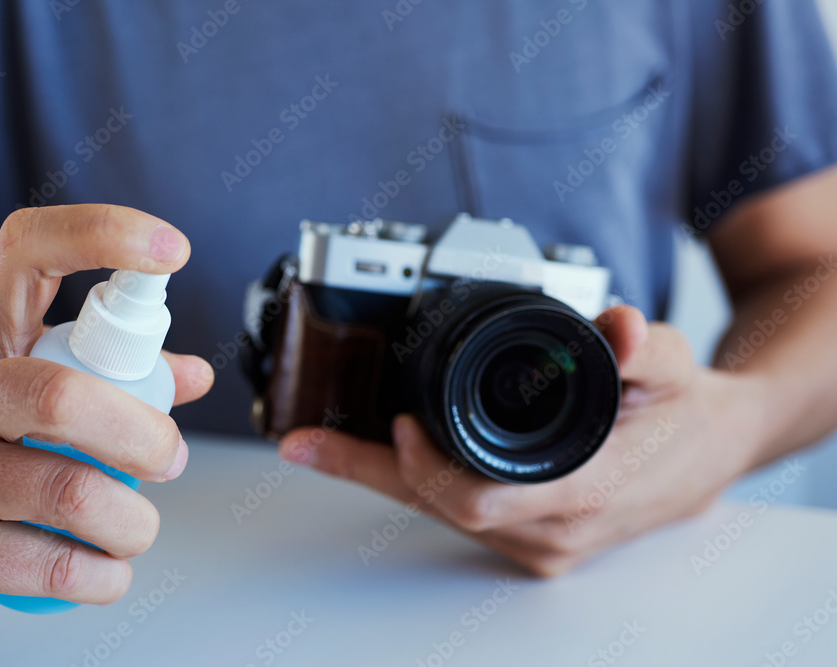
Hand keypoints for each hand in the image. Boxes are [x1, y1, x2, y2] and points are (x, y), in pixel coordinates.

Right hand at [0, 205, 212, 617]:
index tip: (171, 249)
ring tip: (139, 527)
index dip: (103, 235)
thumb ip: (113, 375)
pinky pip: (47, 566)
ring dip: (132, 520)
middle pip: (61, 396)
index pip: (29, 249)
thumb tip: (191, 376)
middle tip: (169, 459)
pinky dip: (102, 575)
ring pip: (65, 491)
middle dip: (143, 435)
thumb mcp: (24, 383)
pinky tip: (106, 570)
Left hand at [279, 306, 765, 575]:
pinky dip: (417, 483)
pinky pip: (459, 515)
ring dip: (386, 478)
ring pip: (443, 516)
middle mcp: (556, 531)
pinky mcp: (530, 539)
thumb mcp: (670, 364)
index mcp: (585, 492)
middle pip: (441, 510)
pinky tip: (380, 457)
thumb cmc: (684, 414)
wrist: (706, 454)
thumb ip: (638, 344)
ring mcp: (541, 542)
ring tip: (325, 447)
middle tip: (312, 441)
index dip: (424, 467)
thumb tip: (611, 323)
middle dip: (373, 471)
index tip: (396, 420)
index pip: (480, 499)